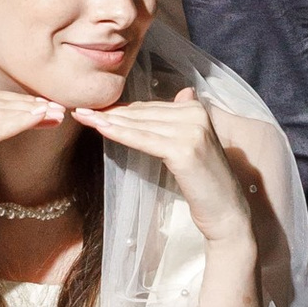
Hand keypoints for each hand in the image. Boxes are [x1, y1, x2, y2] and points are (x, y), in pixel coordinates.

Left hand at [77, 88, 259, 250]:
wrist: (227, 214)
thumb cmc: (205, 183)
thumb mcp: (193, 146)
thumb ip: (182, 120)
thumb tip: (182, 92)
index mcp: (196, 108)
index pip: (150, 108)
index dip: (122, 110)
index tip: (96, 110)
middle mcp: (195, 113)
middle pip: (142, 114)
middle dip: (110, 113)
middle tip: (80, 111)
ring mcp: (191, 130)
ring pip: (139, 124)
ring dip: (108, 122)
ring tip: (83, 118)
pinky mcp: (183, 149)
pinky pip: (144, 140)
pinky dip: (120, 134)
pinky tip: (101, 130)